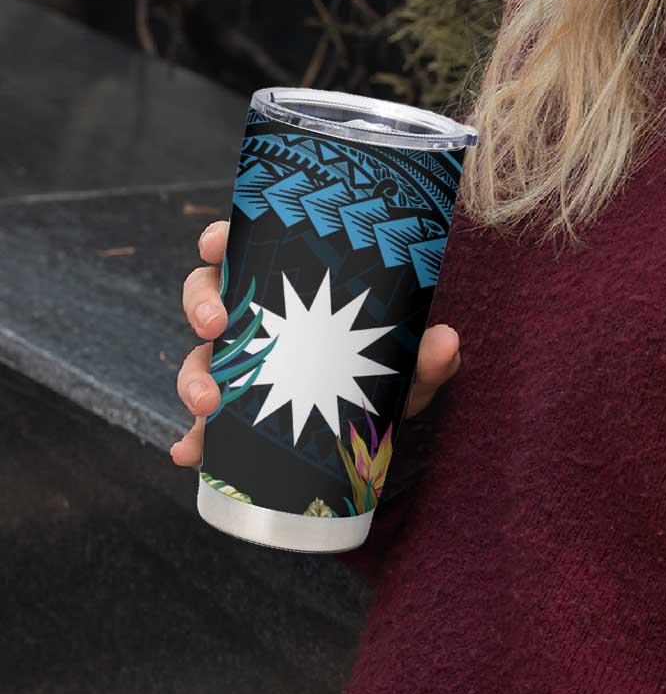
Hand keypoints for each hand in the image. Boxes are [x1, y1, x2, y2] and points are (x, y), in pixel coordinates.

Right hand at [169, 220, 462, 465]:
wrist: (380, 426)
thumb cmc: (388, 371)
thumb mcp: (408, 363)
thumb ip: (427, 355)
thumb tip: (447, 341)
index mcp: (289, 286)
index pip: (244, 249)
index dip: (219, 240)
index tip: (215, 243)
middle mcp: (258, 320)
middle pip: (207, 297)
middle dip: (201, 307)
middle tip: (216, 325)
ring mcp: (244, 366)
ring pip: (199, 358)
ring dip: (192, 377)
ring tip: (207, 403)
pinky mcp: (237, 415)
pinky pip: (205, 424)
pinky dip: (193, 438)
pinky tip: (190, 453)